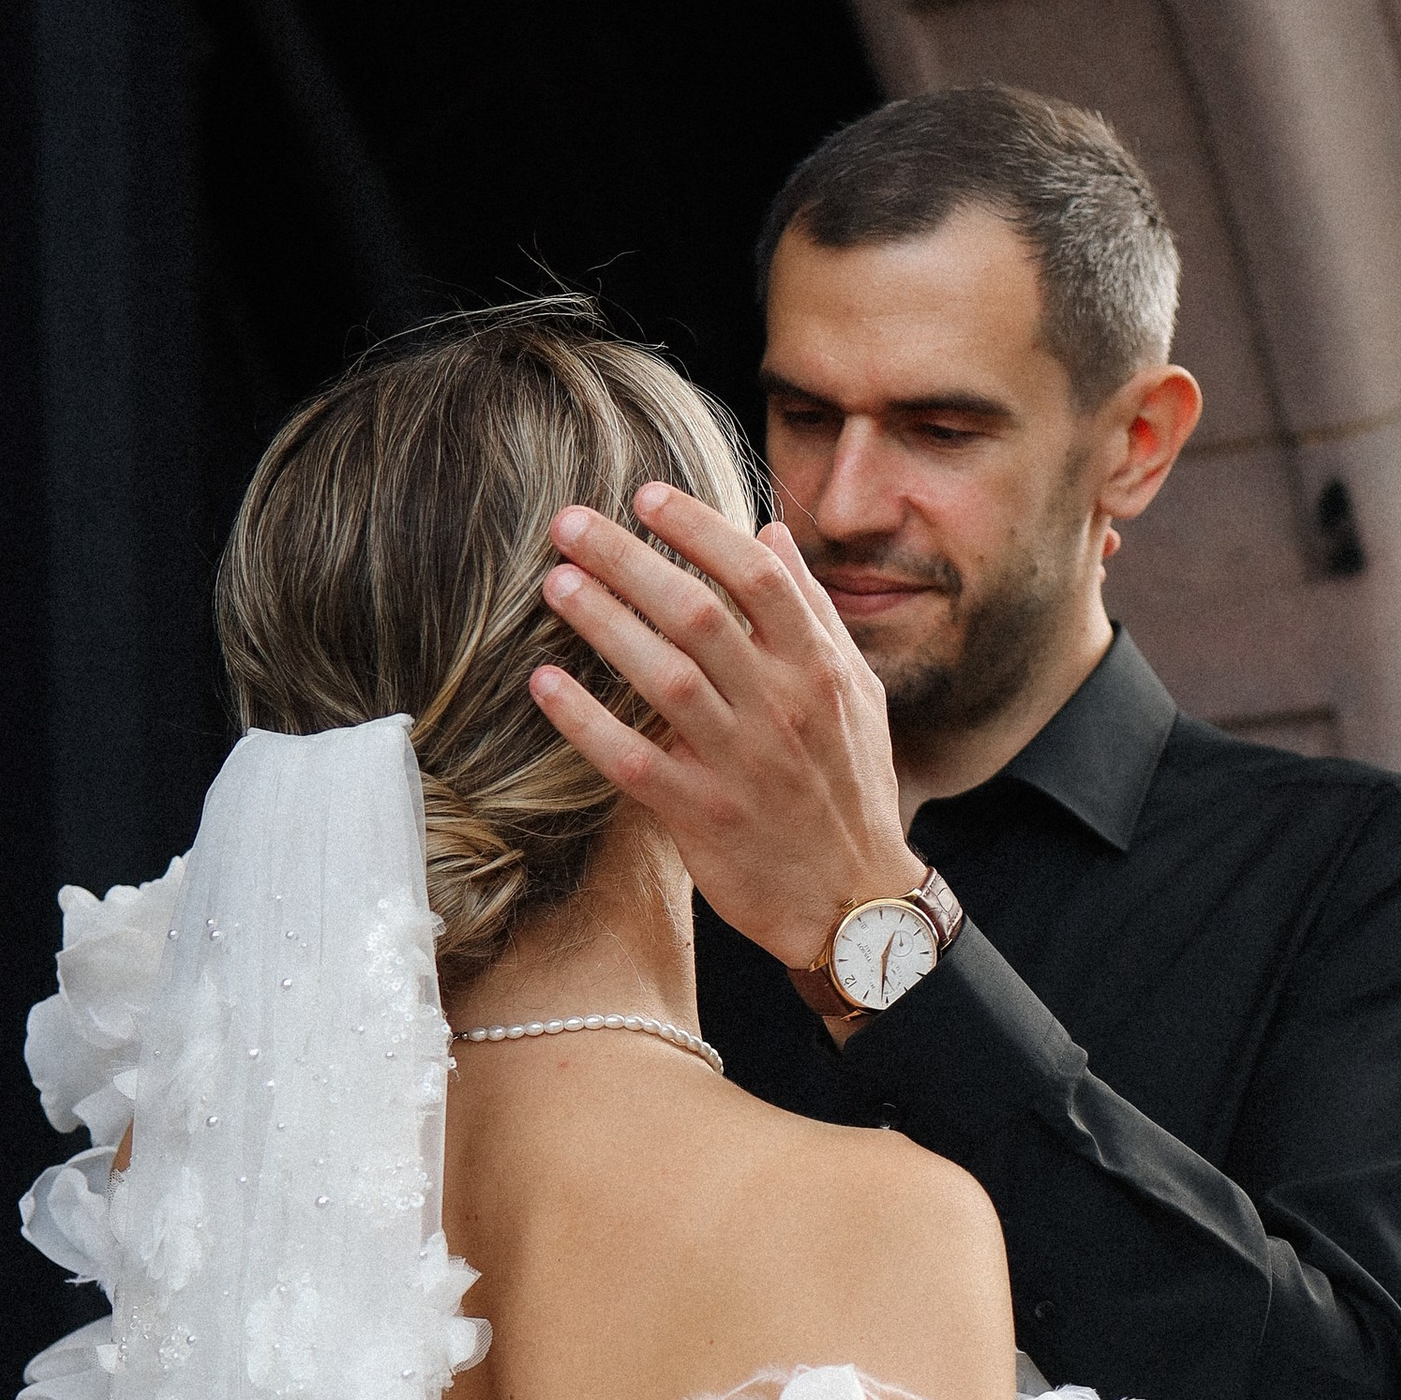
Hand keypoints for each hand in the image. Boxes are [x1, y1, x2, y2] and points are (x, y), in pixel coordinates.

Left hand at [530, 488, 922, 968]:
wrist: (854, 903)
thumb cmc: (850, 788)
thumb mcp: (856, 693)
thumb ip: (813, 612)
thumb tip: (770, 535)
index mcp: (819, 670)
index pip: (757, 577)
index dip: (698, 529)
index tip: (646, 497)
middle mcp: (781, 708)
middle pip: (697, 613)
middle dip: (627, 559)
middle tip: (569, 523)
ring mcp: (740, 764)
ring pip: (663, 676)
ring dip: (603, 623)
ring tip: (554, 584)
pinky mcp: (703, 816)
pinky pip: (634, 760)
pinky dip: (586, 720)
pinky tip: (544, 684)